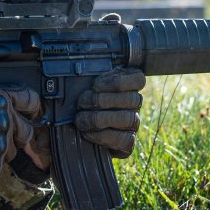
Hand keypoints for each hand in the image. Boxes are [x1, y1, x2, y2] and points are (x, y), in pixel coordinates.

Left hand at [26, 68, 146, 167]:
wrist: (72, 130)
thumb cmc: (78, 102)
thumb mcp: (81, 85)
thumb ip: (86, 76)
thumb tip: (76, 68)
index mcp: (127, 85)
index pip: (138, 79)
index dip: (118, 81)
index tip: (96, 85)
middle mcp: (134, 103)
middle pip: (132, 99)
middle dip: (103, 101)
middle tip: (82, 103)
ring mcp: (133, 123)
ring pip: (128, 119)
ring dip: (100, 119)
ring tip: (80, 119)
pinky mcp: (128, 142)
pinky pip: (124, 139)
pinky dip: (103, 136)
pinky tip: (87, 133)